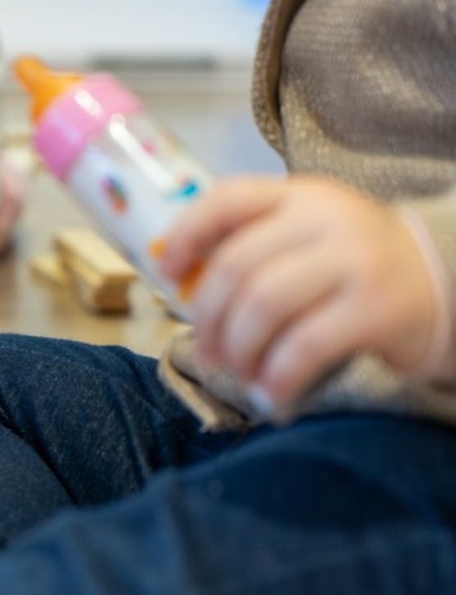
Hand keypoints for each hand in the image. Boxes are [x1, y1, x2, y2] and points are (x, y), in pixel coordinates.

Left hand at [159, 175, 441, 408]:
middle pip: (237, 265)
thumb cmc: (353, 267)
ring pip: (264, 305)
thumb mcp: (307, 238)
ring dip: (237, 350)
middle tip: (205, 351)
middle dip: (207, 316)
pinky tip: (268, 397)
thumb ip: (251, 245)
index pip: (229, 198)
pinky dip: (275, 378)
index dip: (187, 234)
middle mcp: (327, 221)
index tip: (167, 272)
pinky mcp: (376, 309)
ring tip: (237, 373)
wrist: (447, 283)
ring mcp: (354, 262)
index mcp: (300, 198)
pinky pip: (305, 347)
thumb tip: (173, 274)